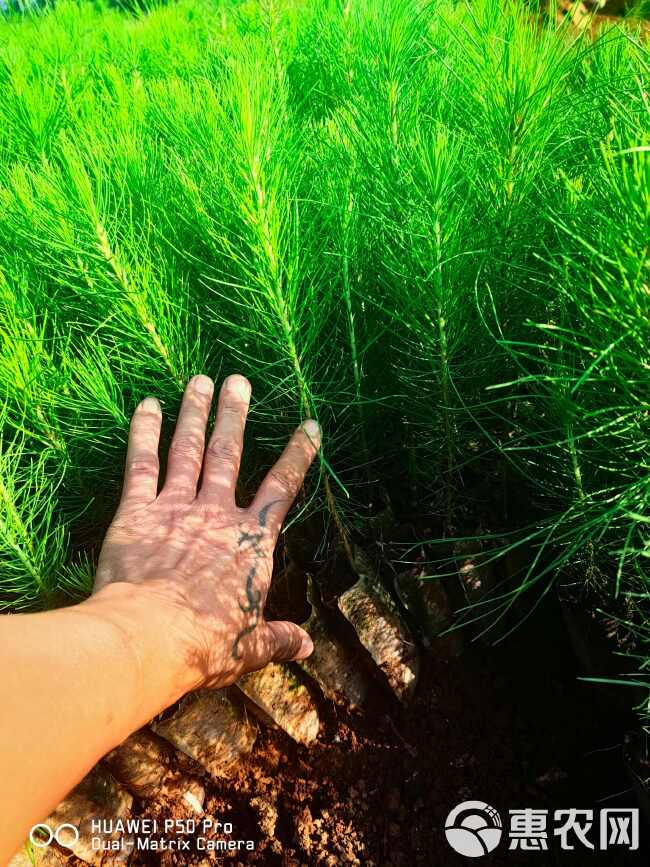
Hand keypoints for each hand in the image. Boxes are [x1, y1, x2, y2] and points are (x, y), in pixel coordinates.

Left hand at [92, 374, 318, 695]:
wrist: (150, 638)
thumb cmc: (206, 643)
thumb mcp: (251, 645)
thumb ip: (280, 638)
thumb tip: (308, 648)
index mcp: (251, 541)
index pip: (281, 489)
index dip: (297, 455)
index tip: (309, 425)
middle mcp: (216, 514)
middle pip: (228, 454)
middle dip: (234, 415)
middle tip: (238, 381)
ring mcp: (176, 507)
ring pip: (189, 450)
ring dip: (195, 414)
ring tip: (200, 380)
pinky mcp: (136, 512)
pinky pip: (141, 465)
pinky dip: (144, 433)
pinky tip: (147, 405)